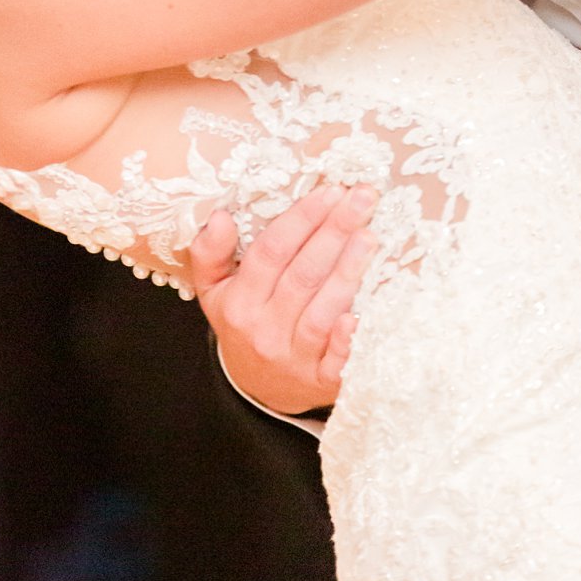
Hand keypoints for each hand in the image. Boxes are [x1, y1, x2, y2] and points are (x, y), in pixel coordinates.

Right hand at [187, 184, 378, 414]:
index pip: (272, 253)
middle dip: (334, 232)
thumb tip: (220, 217)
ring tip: (370, 236)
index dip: (302, 220)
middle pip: (302, 276)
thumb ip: (210, 252)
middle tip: (363, 199)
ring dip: (347, 273)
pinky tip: (358, 317)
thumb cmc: (244, 323)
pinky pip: (334, 363)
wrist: (258, 390)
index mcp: (240, 302)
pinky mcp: (320, 382)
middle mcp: (264, 329)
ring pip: (321, 312)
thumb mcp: (215, 289)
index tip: (330, 190)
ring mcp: (293, 359)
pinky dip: (346, 342)